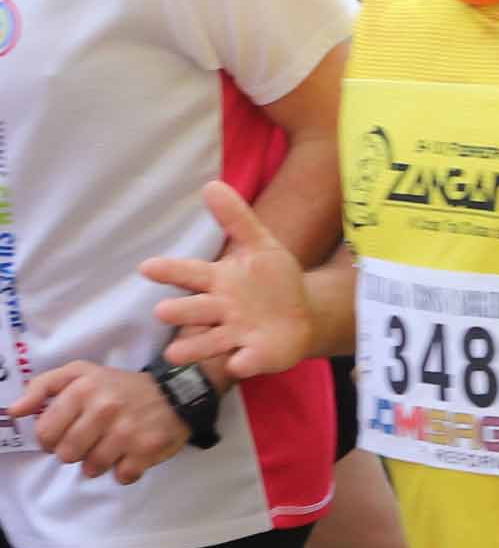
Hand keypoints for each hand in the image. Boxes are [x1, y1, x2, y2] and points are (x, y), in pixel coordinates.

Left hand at [5, 363, 190, 481]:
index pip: (46, 432)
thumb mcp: (81, 373)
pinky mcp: (147, 449)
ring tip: (107, 450)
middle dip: (74, 453)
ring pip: (92, 468)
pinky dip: (123, 472)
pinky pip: (122, 476)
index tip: (62, 436)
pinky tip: (128, 457)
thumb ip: (43, 387)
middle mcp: (104, 409)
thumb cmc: (120, 386)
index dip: (50, 439)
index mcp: (83, 389)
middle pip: (67, 454)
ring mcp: (127, 431)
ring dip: (96, 464)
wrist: (177, 393)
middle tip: (87, 444)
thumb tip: (14, 411)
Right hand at [139, 181, 314, 379]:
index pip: (189, 274)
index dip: (169, 271)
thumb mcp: (261, 245)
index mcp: (218, 281)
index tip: (146, 267)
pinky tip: (238, 363)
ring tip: (174, 354)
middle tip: (162, 311)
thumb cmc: (272, 280)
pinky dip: (242, 362)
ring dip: (194, 347)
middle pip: (195, 310)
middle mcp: (220, 310)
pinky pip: (246, 360)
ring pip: (210, 342)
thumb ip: (237, 218)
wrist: (303, 313)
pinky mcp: (256, 355)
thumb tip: (212, 184)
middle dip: (179, 311)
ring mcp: (236, 335)